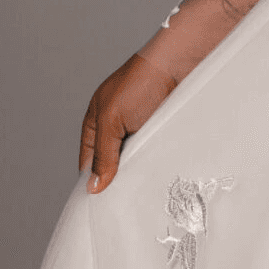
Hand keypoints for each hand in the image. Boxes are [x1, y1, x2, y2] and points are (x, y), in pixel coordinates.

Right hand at [78, 52, 176, 192]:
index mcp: (96, 123)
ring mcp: (141, 128)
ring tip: (145, 189)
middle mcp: (117, 126)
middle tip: (126, 202)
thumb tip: (93, 188)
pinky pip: (156, 152)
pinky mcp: (162, 129)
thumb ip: (103, 155)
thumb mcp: (112, 121)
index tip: (101, 205)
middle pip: (113, 164)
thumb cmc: (141, 83)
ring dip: (140, 170)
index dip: (93, 182)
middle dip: (119, 179)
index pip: (88, 162)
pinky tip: (162, 174)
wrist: (180, 63)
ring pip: (136, 160)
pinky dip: (157, 162)